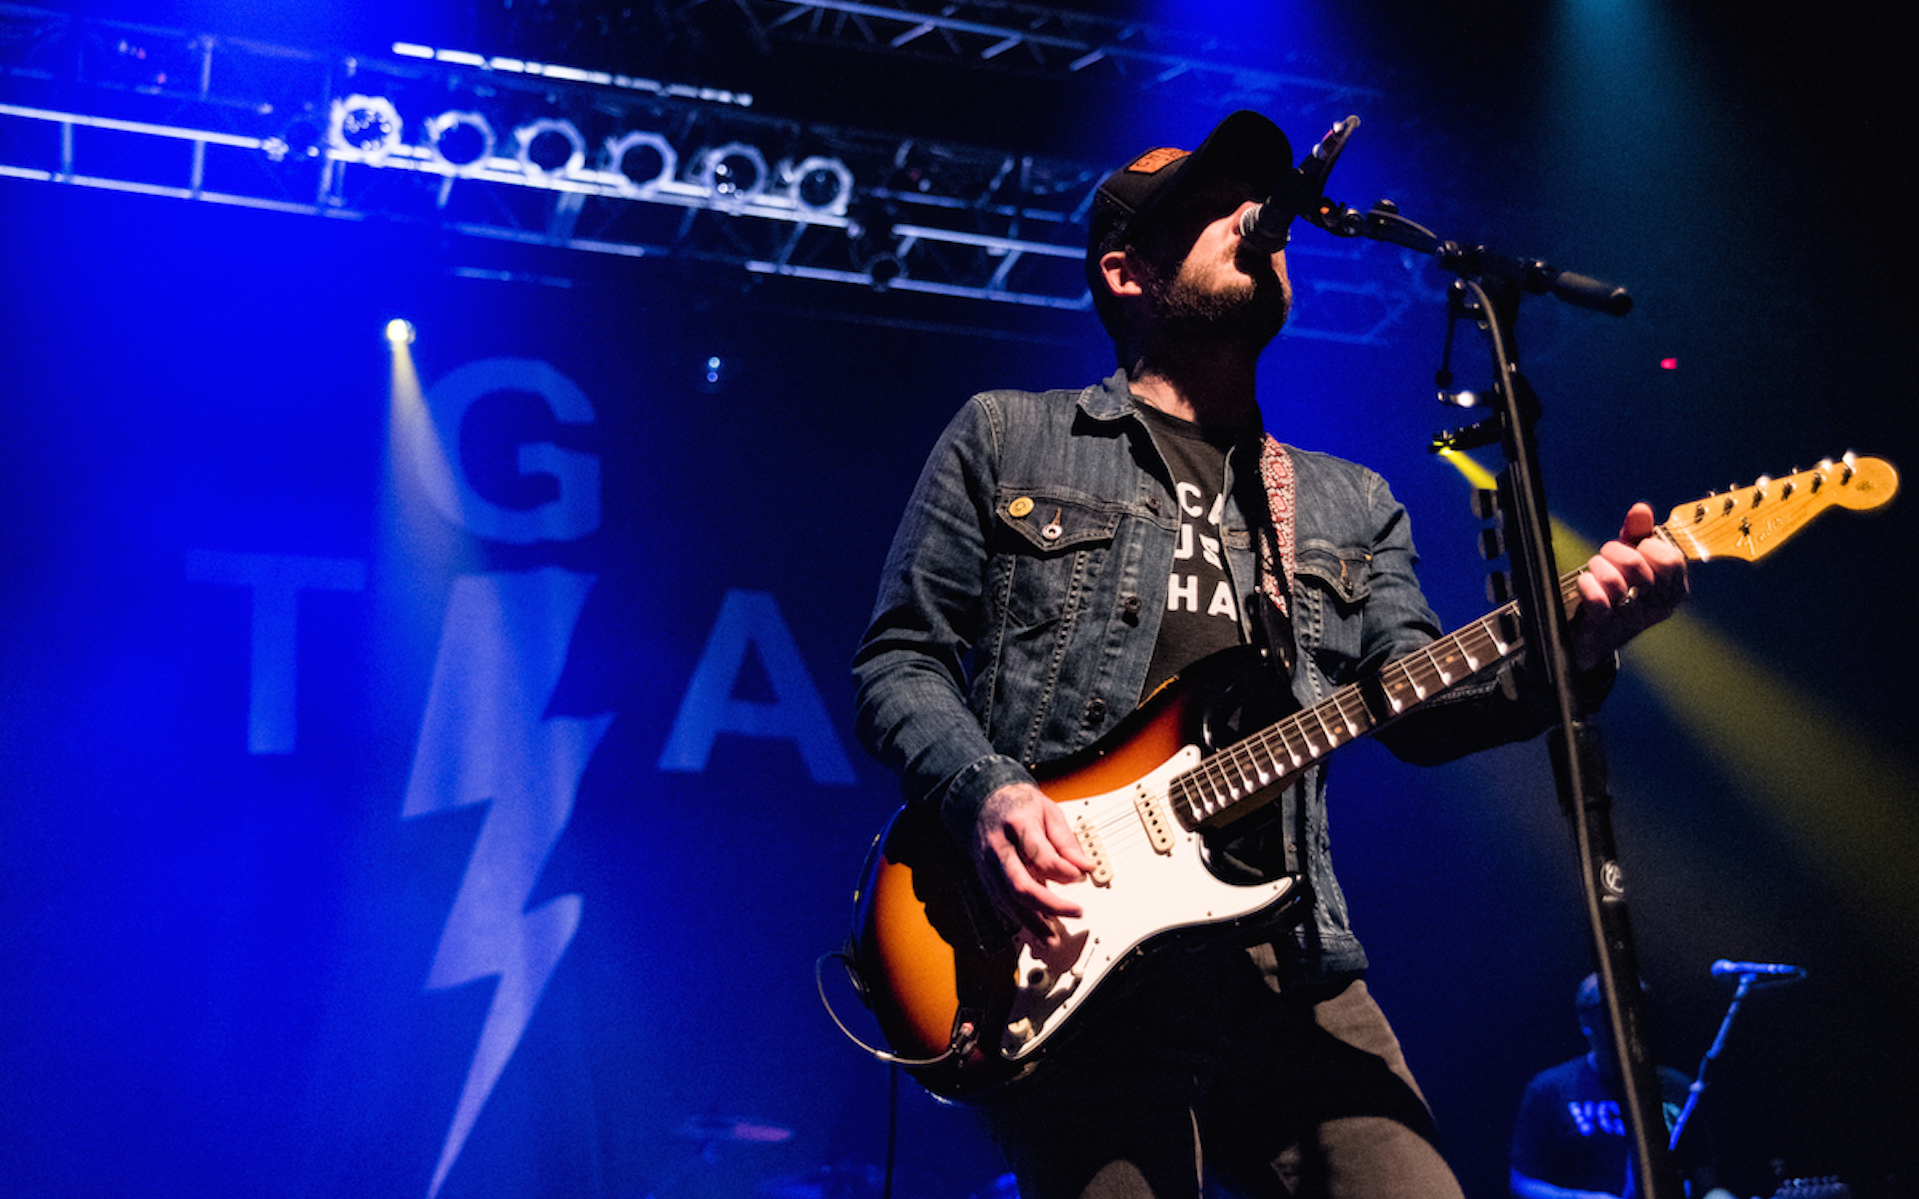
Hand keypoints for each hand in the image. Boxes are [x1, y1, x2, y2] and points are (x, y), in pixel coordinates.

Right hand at [970, 781, 1095, 941]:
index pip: (1039, 854)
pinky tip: (1036, 928)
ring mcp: (988, 866)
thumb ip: (1066, 841)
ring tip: (1053, 938)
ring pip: (1008, 901)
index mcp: (1017, 824)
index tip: (1080, 875)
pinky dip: (1020, 919)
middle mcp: (998, 847)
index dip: (1061, 870)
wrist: (985, 804)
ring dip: (1032, 923)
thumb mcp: (1049, 812)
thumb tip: (1085, 867)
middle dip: (1049, 904)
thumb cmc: (1019, 806)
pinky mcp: (986, 879)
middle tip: (1076, 912)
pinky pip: (1002, 904)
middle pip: (1020, 885)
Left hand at [1571, 502, 1688, 670]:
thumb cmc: (1619, 591)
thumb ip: (1639, 533)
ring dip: (1598, 567)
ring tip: (1595, 569)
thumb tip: (1641, 509)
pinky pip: (1597, 600)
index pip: (1672, 560)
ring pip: (1614, 582)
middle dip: (1616, 552)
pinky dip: (1587, 585)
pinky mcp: (1604, 627)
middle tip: (1608, 557)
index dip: (1649, 546)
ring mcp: (1631, 619)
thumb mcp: (1631, 559)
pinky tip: (1586, 584)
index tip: (1637, 547)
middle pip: (1638, 566)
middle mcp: (1657, 607)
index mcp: (1672, 591)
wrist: (1595, 636)